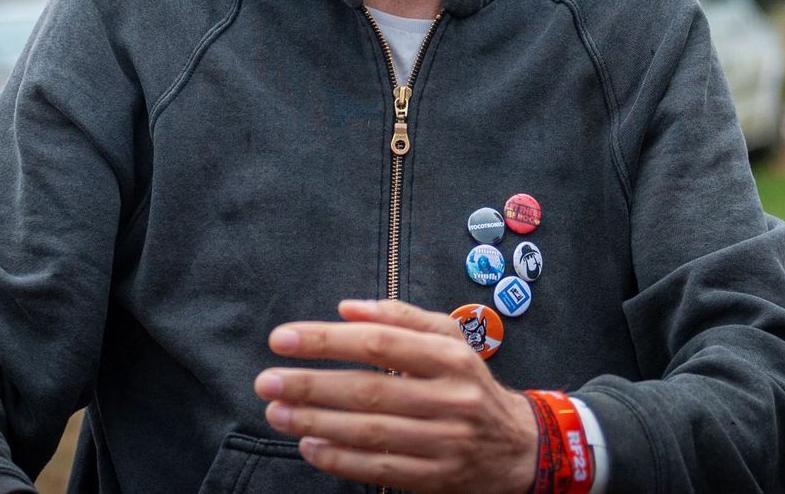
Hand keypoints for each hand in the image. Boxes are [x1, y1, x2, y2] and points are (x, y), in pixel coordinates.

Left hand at [254, 298, 535, 493]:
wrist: (517, 446)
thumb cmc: (469, 382)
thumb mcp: (448, 337)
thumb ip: (400, 317)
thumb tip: (345, 308)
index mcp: (450, 355)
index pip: (379, 342)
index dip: (326, 340)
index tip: (282, 339)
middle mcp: (450, 397)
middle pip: (369, 389)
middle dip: (310, 385)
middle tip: (267, 381)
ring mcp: (444, 441)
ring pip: (370, 432)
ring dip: (316, 423)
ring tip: (277, 413)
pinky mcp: (437, 477)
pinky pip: (379, 470)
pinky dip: (340, 460)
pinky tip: (310, 447)